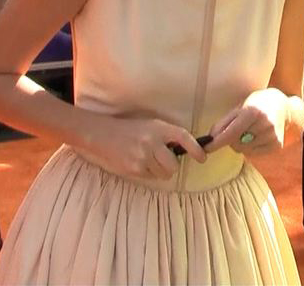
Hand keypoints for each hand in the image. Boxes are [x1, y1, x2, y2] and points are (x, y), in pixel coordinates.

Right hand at [81, 115, 205, 179]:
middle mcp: (152, 141)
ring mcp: (143, 156)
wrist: (100, 134)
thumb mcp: (150, 126)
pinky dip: (147, 173)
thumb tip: (183, 151)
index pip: (183, 137)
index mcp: (159, 128)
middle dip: (171, 166)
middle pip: (174, 164)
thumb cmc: (128, 129)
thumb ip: (166, 136)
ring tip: (147, 160)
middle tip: (163, 160)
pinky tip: (137, 163)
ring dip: (159, 170)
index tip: (202, 158)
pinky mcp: (134, 169)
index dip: (196, 149)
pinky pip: (150, 177)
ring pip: (163, 174)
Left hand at [206, 88, 289, 156]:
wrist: (283, 106)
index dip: (216, 142)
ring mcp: (272, 136)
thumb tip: (211, 138)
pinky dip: (251, 147)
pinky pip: (254, 153)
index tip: (205, 148)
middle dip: (231, 139)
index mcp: (253, 112)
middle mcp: (264, 125)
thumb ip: (224, 122)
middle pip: (235, 143)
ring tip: (250, 131)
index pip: (230, 133)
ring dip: (241, 144)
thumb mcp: (240, 107)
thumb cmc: (257, 104)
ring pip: (244, 150)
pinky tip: (258, 136)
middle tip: (239, 128)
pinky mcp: (276, 145)